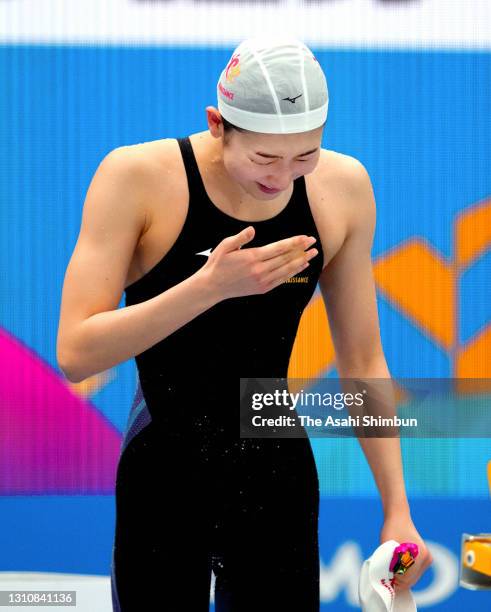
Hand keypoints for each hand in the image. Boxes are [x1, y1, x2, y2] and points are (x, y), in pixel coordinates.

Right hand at [199, 226, 318, 300]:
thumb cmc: (218, 264)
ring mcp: (262, 281)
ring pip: (287, 269)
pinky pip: (282, 279)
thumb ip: (240, 237)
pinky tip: (301, 267)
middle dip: (302, 250)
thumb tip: (252, 230)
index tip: (306, 238)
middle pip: (286, 258)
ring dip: (301, 261)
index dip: (294, 242)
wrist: (213, 287)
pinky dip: (293, 272)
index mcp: (253, 257)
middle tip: (314, 243)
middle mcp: (260, 270)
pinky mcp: (262, 288)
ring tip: (313, 254)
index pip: (279, 248)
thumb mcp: (225, 246)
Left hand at [380, 513, 432, 591]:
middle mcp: (425, 558)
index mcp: (418, 555)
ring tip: (392, 568)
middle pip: (411, 579)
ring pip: (414, 576)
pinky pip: (416, 571)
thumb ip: (389, 564)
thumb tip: (388, 581)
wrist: (399, 518)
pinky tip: (399, 565)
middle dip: (399, 580)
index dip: (394, 581)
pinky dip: (407, 571)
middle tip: (387, 575)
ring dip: (403, 576)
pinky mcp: (426, 557)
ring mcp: (427, 558)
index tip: (385, 578)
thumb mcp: (386, 547)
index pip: (405, 579)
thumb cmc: (391, 530)